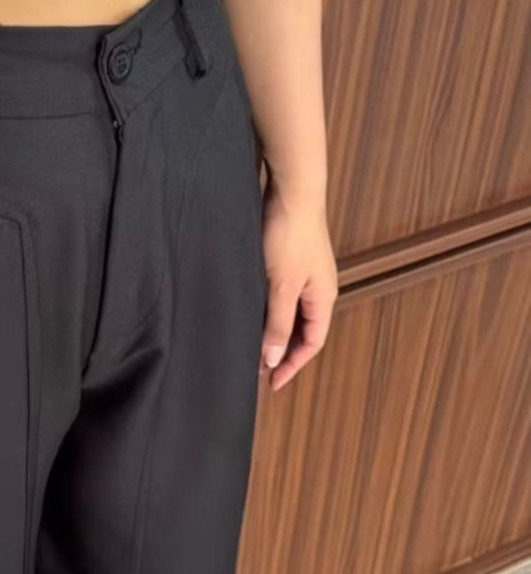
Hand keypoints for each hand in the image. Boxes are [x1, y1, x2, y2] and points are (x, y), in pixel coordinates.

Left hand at [258, 181, 338, 390]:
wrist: (291, 190)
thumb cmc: (289, 235)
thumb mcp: (281, 287)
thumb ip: (277, 325)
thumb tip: (273, 359)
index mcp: (322, 298)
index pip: (311, 344)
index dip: (292, 366)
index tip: (271, 383)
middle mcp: (317, 289)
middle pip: (302, 332)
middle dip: (282, 353)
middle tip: (257, 370)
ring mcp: (304, 275)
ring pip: (290, 315)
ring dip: (273, 333)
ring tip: (251, 348)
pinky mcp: (289, 262)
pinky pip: (280, 298)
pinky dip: (267, 313)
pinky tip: (250, 317)